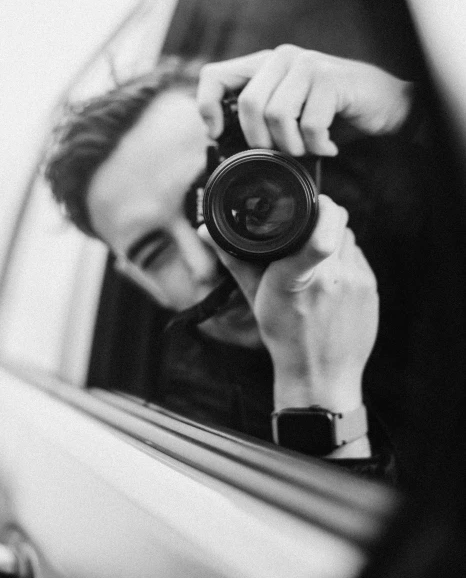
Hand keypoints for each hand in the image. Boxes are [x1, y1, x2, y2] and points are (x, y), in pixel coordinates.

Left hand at [198, 44, 412, 155]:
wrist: (386, 105)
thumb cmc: (333, 113)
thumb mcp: (289, 113)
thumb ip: (258, 118)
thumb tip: (219, 141)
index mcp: (263, 65)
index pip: (214, 75)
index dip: (208, 106)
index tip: (216, 133)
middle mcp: (281, 58)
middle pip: (248, 104)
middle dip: (261, 140)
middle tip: (283, 152)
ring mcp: (307, 64)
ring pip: (276, 115)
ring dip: (292, 145)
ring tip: (308, 149)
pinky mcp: (330, 79)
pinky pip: (309, 124)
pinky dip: (318, 146)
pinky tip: (328, 147)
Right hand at [199, 195, 378, 456]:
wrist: (321, 376)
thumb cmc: (284, 336)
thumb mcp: (255, 297)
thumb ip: (234, 259)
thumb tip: (206, 231)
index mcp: (295, 279)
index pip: (318, 237)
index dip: (323, 208)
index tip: (316, 201)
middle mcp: (329, 278)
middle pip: (335, 224)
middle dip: (321, 220)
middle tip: (307, 230)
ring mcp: (354, 282)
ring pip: (348, 236)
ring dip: (333, 238)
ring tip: (316, 259)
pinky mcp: (371, 287)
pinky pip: (357, 255)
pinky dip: (344, 258)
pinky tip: (331, 278)